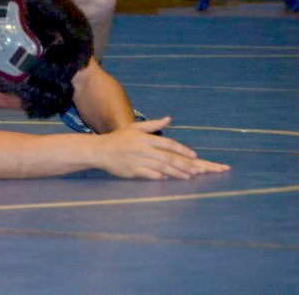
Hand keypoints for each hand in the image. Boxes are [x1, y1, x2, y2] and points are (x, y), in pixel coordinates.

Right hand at [95, 117, 229, 179]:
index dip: (182, 149)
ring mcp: (138, 160)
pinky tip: (169, 179)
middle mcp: (143, 149)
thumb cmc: (119, 138)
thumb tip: (169, 119)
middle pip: (168, 157)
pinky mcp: (132, 171)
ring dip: (176, 172)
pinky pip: (149, 174)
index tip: (194, 155)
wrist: (100, 150)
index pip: (168, 143)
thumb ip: (153, 124)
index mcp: (145, 138)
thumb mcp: (136, 128)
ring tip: (189, 176)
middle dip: (184, 164)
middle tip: (198, 170)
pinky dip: (159, 176)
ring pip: (162, 167)